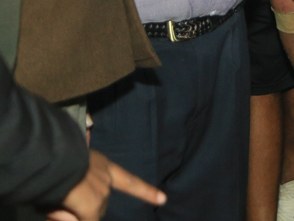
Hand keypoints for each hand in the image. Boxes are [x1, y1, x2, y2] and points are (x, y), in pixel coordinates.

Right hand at [45, 150, 165, 220]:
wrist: (53, 156)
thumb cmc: (54, 160)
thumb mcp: (68, 171)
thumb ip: (74, 191)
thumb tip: (73, 214)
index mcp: (101, 164)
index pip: (128, 181)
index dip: (145, 191)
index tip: (162, 199)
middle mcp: (105, 177)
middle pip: (99, 204)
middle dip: (82, 210)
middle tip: (58, 202)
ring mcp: (102, 192)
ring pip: (89, 214)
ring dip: (71, 215)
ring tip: (54, 200)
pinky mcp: (93, 206)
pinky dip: (71, 219)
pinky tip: (59, 212)